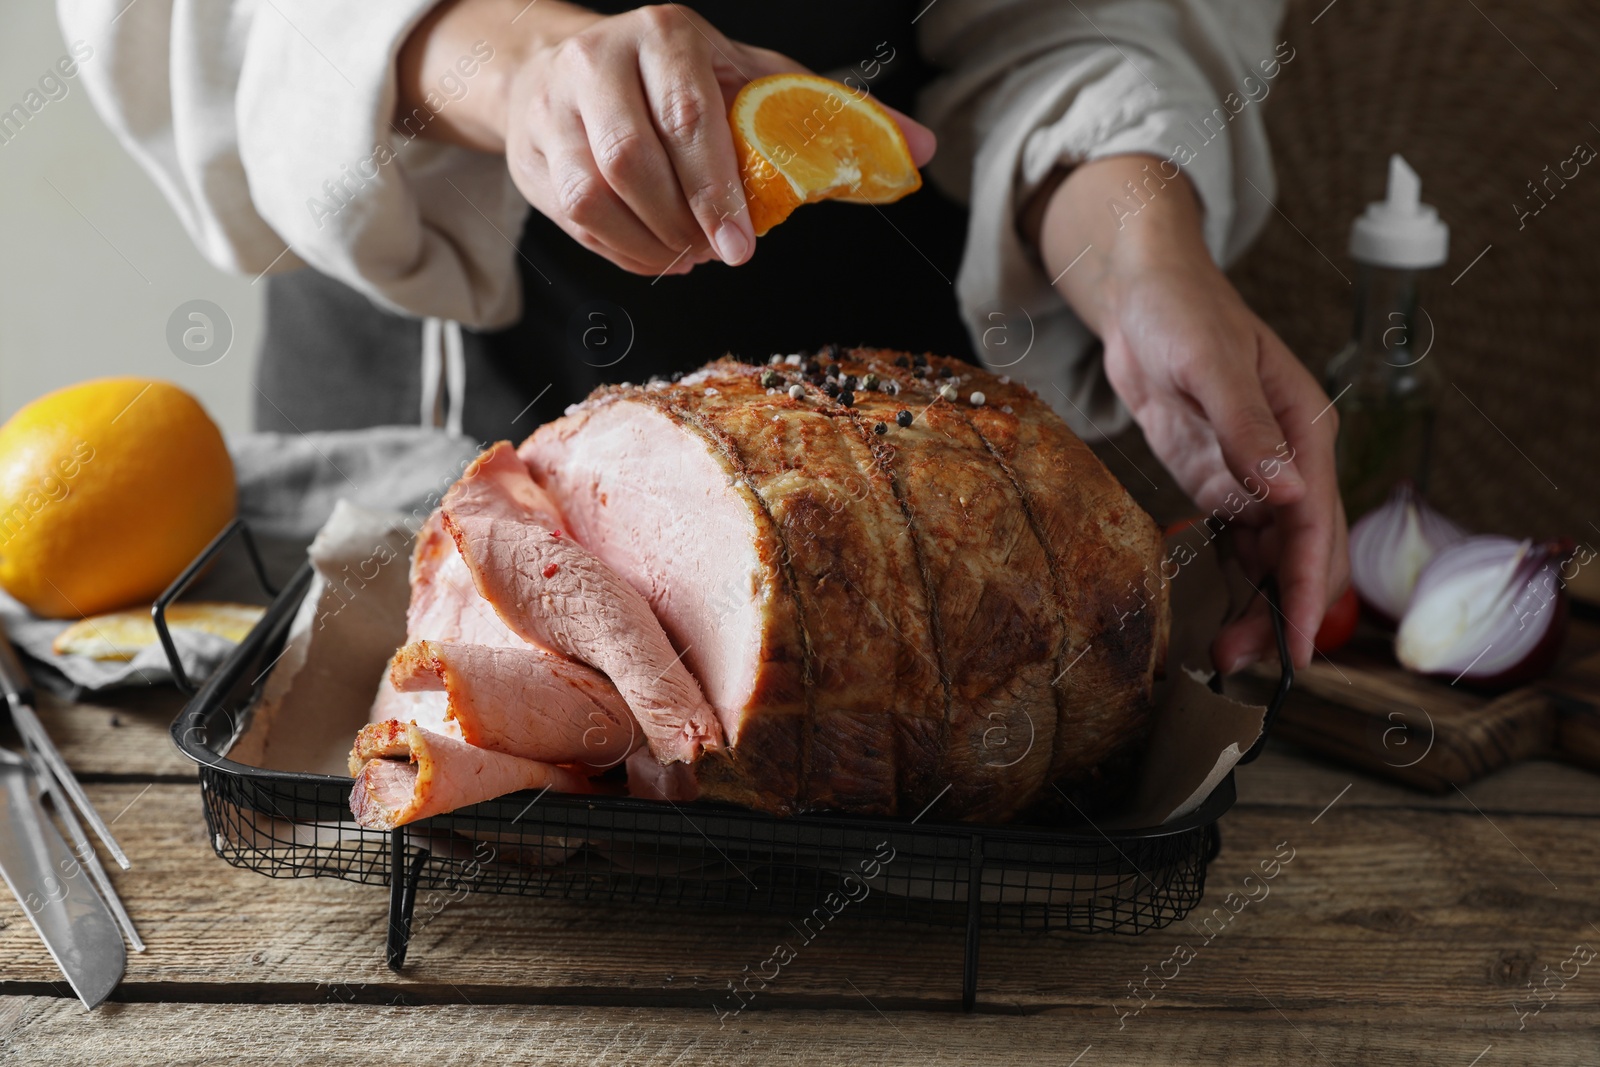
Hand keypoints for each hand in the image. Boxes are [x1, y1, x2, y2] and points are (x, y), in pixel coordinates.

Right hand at [400, 1, 934, 275]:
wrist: (563, 67)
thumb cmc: (677, 80)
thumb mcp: (752, 81)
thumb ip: (830, 115)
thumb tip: (920, 149)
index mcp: (664, 35)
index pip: (685, 113)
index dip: (714, 189)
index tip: (740, 247)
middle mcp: (598, 61)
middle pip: (629, 159)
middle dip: (680, 223)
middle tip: (715, 255)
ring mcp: (553, 107)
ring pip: (592, 195)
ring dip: (649, 244)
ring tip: (686, 255)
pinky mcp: (530, 154)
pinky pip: (572, 221)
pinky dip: (621, 252)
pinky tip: (655, 254)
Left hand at [1038, 155, 1347, 670]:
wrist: (1142, 295)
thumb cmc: (1181, 313)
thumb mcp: (1208, 364)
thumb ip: (1247, 431)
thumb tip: (1290, 494)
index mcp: (1305, 431)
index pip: (1316, 523)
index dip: (1308, 588)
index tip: (1298, 645)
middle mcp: (1291, 459)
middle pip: (1302, 551)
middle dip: (1284, 612)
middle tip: (1247, 663)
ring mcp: (1259, 473)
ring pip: (1271, 557)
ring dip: (1256, 606)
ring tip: (1225, 653)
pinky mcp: (1225, 479)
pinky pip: (1237, 543)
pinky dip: (1232, 581)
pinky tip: (1217, 616)